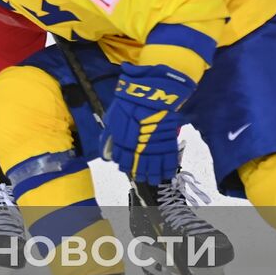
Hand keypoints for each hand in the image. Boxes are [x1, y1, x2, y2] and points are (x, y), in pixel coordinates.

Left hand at [101, 63, 195, 185]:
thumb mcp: (112, 120)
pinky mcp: (167, 141)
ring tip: (154, 179)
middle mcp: (137, 148)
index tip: (127, 167)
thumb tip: (107, 154)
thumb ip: (108, 138)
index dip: (124, 166)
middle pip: (138, 166)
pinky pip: (168, 158)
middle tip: (141, 177)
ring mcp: (153, 145)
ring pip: (153, 166)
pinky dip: (168, 167)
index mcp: (122, 144)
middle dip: (139, 173)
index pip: (122, 161)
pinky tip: (167, 173)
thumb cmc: (128, 104)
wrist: (148, 94)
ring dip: (153, 175)